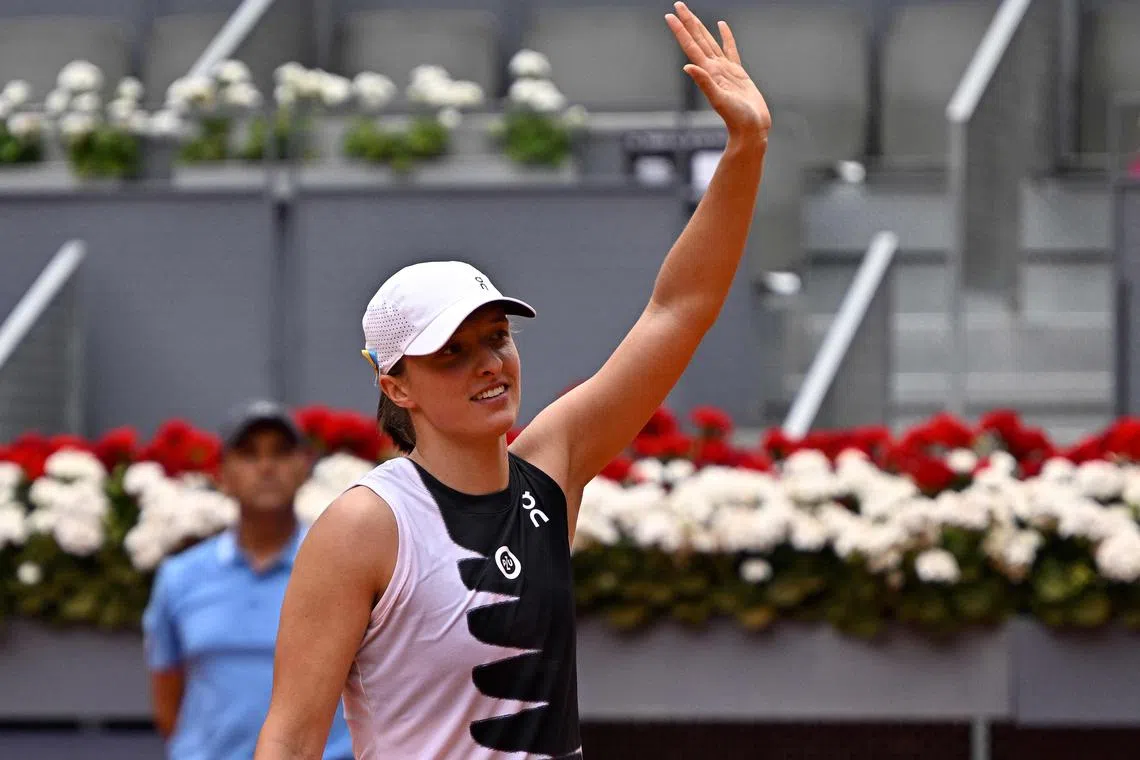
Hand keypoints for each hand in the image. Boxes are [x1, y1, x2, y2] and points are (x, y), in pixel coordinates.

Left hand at [666, 2, 770, 141]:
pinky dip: (726, 37)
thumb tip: (688, 66)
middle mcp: (713, 69)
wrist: (751, 130)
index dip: (681, 30)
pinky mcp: (737, 73)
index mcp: (708, 72)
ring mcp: (725, 70)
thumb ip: (704, 83)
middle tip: (678, 4)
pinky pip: (730, 49)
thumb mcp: (719, 100)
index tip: (670, 16)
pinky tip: (722, 26)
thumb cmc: (737, 119)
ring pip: (710, 42)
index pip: (691, 46)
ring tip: (691, 13)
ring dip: (701, 27)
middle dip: (688, 22)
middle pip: (698, 39)